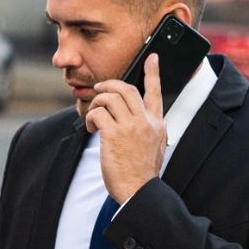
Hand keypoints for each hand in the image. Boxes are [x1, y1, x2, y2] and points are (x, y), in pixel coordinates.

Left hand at [86, 53, 166, 202]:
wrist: (139, 190)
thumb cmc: (142, 173)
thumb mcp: (155, 146)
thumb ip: (149, 129)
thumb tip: (138, 120)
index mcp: (157, 123)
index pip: (155, 91)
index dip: (153, 72)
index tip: (152, 57)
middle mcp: (145, 121)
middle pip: (126, 88)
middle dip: (109, 85)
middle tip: (99, 88)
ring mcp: (130, 126)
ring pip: (109, 97)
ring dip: (97, 103)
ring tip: (94, 116)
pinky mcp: (113, 134)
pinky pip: (98, 113)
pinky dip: (91, 118)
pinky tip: (92, 128)